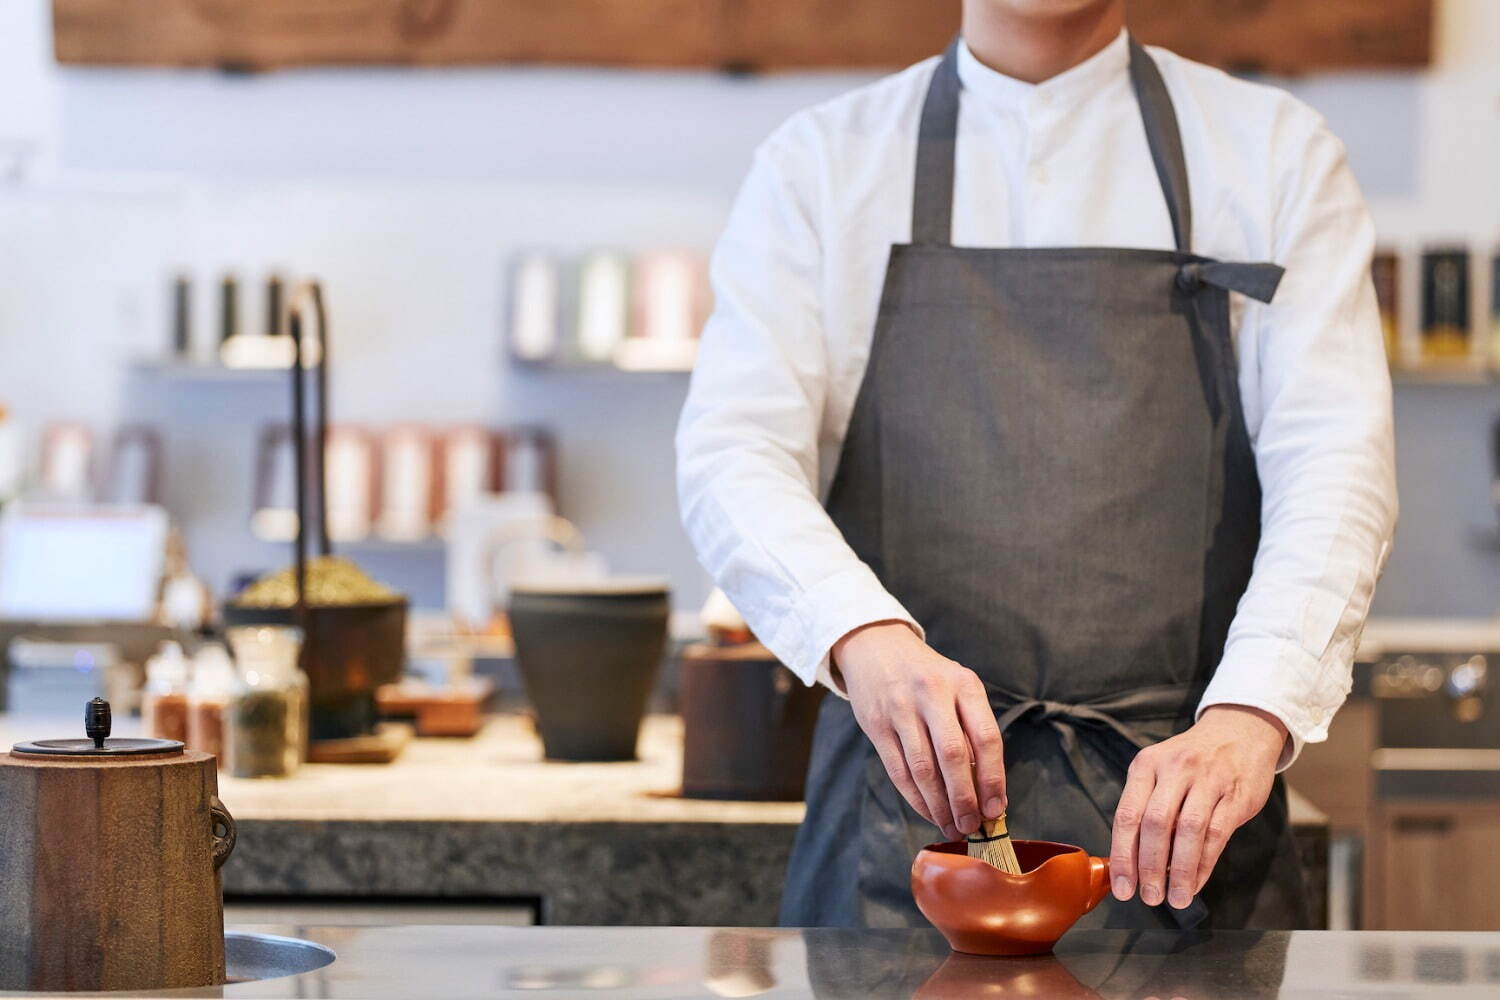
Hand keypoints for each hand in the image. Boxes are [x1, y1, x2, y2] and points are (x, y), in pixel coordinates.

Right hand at [833, 621, 1005, 840]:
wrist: (876, 647)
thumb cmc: (928, 676)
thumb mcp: (957, 686)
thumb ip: (972, 729)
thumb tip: (987, 790)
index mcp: (964, 684)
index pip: (986, 737)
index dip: (993, 778)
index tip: (996, 809)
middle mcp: (932, 693)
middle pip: (953, 756)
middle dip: (964, 799)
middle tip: (971, 827)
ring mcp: (901, 708)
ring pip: (923, 769)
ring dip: (939, 805)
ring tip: (951, 826)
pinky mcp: (876, 724)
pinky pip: (898, 771)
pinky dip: (915, 798)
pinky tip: (928, 812)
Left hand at [1110, 705, 1286, 908]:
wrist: (1240, 730)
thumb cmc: (1192, 761)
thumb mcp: (1160, 771)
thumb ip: (1146, 808)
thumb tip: (1131, 862)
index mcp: (1146, 765)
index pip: (1127, 815)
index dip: (1123, 855)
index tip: (1122, 886)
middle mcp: (1174, 769)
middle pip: (1155, 824)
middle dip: (1149, 867)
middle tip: (1148, 897)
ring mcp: (1207, 780)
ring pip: (1188, 831)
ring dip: (1180, 871)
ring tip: (1175, 899)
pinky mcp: (1235, 794)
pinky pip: (1217, 834)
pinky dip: (1204, 864)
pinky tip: (1196, 883)